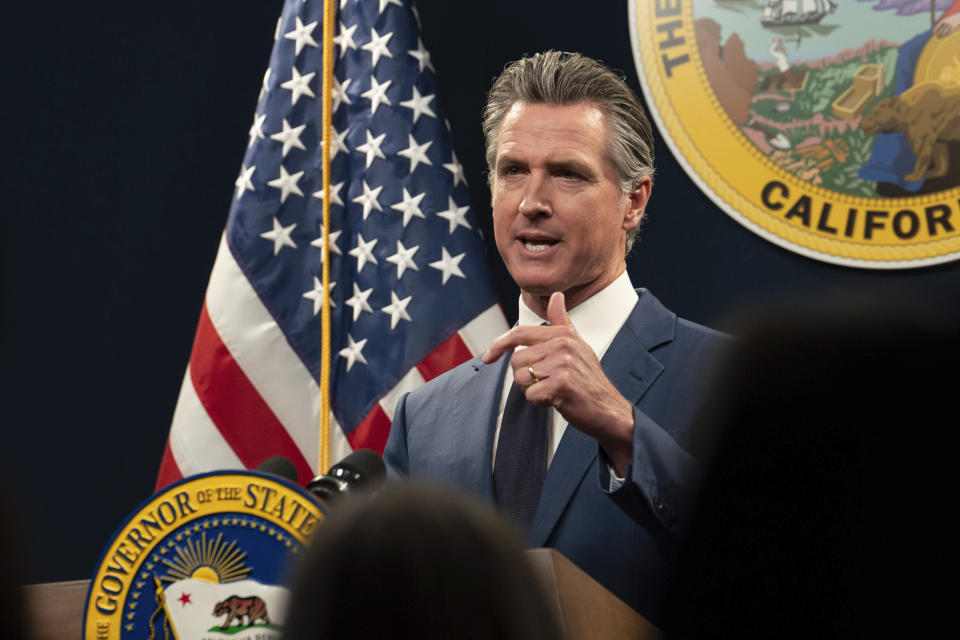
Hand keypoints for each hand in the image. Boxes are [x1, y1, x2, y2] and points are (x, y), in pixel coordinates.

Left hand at [482, 292, 633, 474]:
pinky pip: (531, 395)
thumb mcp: (577, 345)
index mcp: (563, 334)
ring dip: (532, 390)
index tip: (489, 356)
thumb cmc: (589, 380)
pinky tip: (556, 400)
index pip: (520, 333)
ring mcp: (562, 364)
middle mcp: (562, 345)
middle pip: (517, 360)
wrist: (607, 408)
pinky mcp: (561, 384)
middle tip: (545, 382)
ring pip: (521, 378)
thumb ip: (561, 321)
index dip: (499, 344)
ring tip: (552, 390)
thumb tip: (556, 297)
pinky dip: (539, 402)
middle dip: (525, 376)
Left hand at [935, 13, 959, 36]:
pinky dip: (947, 34)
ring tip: (940, 37)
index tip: (933, 33)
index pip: (937, 26)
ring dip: (942, 35)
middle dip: (938, 34)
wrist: (959, 16)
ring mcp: (950, 24)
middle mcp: (947, 22)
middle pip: (941, 30)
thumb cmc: (951, 18)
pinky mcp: (954, 26)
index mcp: (944, 20)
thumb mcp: (946, 19)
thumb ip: (941, 24)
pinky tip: (946, 35)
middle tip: (937, 37)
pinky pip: (950, 32)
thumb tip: (936, 30)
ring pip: (945, 32)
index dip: (935, 30)